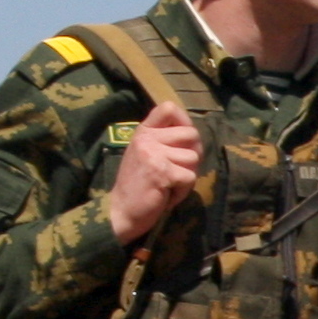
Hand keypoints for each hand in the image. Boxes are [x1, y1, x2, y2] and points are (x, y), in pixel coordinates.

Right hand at [106, 106, 204, 243]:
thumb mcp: (147, 153)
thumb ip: (165, 140)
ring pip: (193, 158)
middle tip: (178, 170)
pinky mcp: (162, 172)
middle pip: (192, 134)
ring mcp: (153, 154)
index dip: (185, 121)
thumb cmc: (139, 183)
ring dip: (187, 176)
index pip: (169, 108)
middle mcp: (147, 138)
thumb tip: (195, 135)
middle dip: (192, 154)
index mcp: (144, 131)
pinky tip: (167, 194)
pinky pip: (190, 177)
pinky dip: (183, 190)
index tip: (183, 140)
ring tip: (168, 184)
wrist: (122, 210)